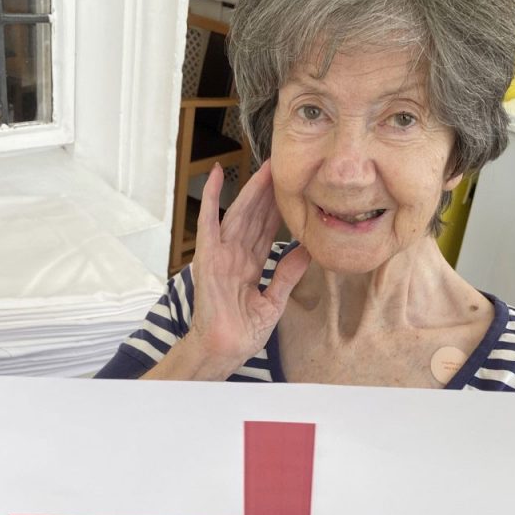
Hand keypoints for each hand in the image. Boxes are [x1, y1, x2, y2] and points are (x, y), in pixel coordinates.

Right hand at [188, 161, 309, 371]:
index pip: (266, 230)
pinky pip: (208, 221)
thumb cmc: (243, 332)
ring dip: (251, 189)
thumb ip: (287, 275)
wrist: (225, 349)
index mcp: (249, 266)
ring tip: (266, 166)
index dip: (278, 209)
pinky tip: (216, 174)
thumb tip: (307, 251)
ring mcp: (220, 254)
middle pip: (255, 216)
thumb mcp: (274, 301)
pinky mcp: (207, 256)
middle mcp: (234, 255)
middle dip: (269, 192)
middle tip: (283, 166)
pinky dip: (211, 197)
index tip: (292, 189)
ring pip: (239, 213)